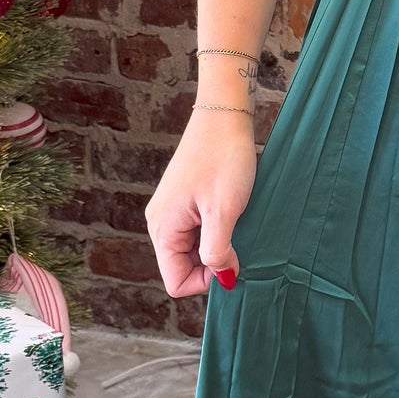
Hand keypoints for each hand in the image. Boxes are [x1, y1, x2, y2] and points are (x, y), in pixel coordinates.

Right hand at [145, 108, 256, 297]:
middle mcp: (160, 223)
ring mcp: (172, 212)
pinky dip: (216, 231)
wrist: (222, 116)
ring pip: (193, 251)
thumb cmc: (223, 158)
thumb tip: (222, 279)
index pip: (176, 282)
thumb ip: (218, 251)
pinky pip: (197, 232)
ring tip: (235, 221)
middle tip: (238, 239)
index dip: (206, 280)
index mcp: (162, 229)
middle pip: (183, 267)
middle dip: (212, 263)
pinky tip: (232, 213)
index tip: (231, 257)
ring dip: (217, 246)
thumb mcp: (223, 211)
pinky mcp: (184, 202)